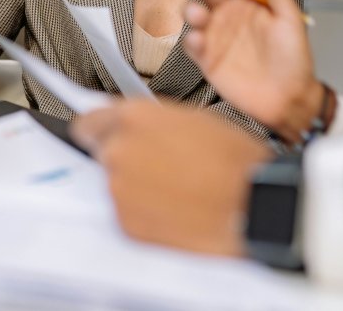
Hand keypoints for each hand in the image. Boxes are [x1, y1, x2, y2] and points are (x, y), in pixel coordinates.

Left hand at [71, 100, 271, 256]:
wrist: (254, 207)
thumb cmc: (236, 162)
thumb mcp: (194, 118)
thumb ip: (152, 119)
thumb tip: (136, 125)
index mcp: (134, 118)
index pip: (88, 120)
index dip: (100, 128)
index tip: (103, 134)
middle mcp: (119, 152)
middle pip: (103, 153)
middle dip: (124, 157)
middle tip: (159, 164)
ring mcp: (120, 191)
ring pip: (116, 185)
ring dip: (136, 187)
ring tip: (176, 189)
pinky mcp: (127, 225)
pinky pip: (127, 215)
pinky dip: (145, 214)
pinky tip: (176, 209)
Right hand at [184, 0, 321, 143]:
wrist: (289, 99)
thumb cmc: (293, 58)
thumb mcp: (290, 16)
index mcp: (249, 0)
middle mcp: (229, 14)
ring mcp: (215, 35)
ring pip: (194, 14)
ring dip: (192, 10)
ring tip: (200, 14)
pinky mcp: (206, 59)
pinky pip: (191, 45)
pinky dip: (191, 40)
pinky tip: (199, 40)